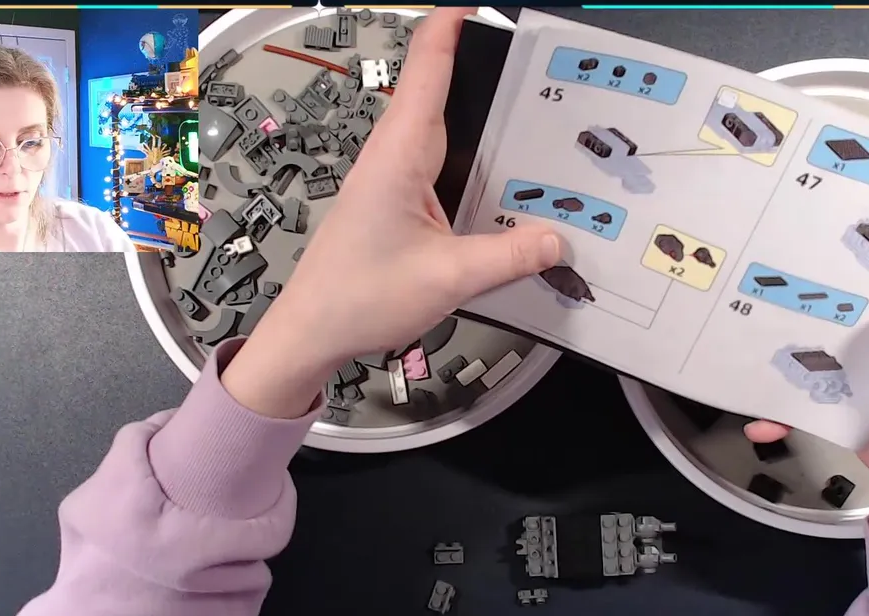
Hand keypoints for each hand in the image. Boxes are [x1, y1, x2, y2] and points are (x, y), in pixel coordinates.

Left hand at [223, 8, 560, 416]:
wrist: (311, 330)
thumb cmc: (356, 297)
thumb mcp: (447, 278)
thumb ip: (508, 257)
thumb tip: (557, 239)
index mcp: (401, 153)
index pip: (429, 65)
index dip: (455, 23)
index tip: (483, 6)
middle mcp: (396, 154)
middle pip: (444, 90)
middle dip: (490, 72)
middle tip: (543, 74)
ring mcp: (396, 177)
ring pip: (448, 131)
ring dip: (487, 123)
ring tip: (539, 123)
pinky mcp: (399, 201)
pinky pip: (445, 167)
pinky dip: (478, 165)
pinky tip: (508, 186)